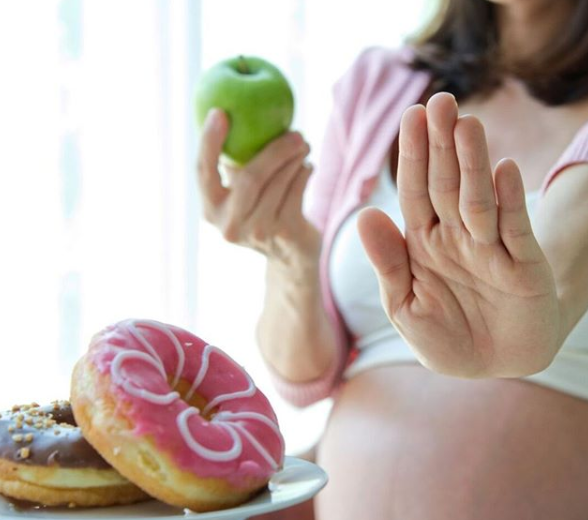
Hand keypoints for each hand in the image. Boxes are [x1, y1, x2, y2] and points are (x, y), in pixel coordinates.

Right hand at [196, 109, 319, 266]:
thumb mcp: (242, 191)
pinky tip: (307, 165)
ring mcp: (258, 233)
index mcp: (211, 209)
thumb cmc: (263, 209)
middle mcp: (230, 225)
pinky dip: (304, 173)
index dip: (209, 142)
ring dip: (294, 158)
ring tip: (303, 144)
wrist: (290, 255)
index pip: (203, 172)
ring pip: (278, 183)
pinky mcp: (285, 234)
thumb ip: (236, 162)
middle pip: (250, 178)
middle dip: (274, 149)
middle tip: (293, 131)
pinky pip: (296, 191)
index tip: (219, 112)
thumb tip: (236, 110)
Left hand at [357, 93, 559, 377]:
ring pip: (479, 199)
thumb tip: (365, 215)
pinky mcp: (523, 266)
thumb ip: (387, 262)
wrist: (491, 366)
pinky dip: (509, 202)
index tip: (409, 116)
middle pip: (446, 184)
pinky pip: (514, 230)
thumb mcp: (404, 305)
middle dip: (441, 145)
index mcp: (422, 242)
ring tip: (466, 125)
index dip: (412, 156)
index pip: (415, 191)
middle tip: (440, 101)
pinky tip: (506, 170)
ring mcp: (491, 247)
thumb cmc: (442, 335)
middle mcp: (455, 236)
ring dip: (473, 163)